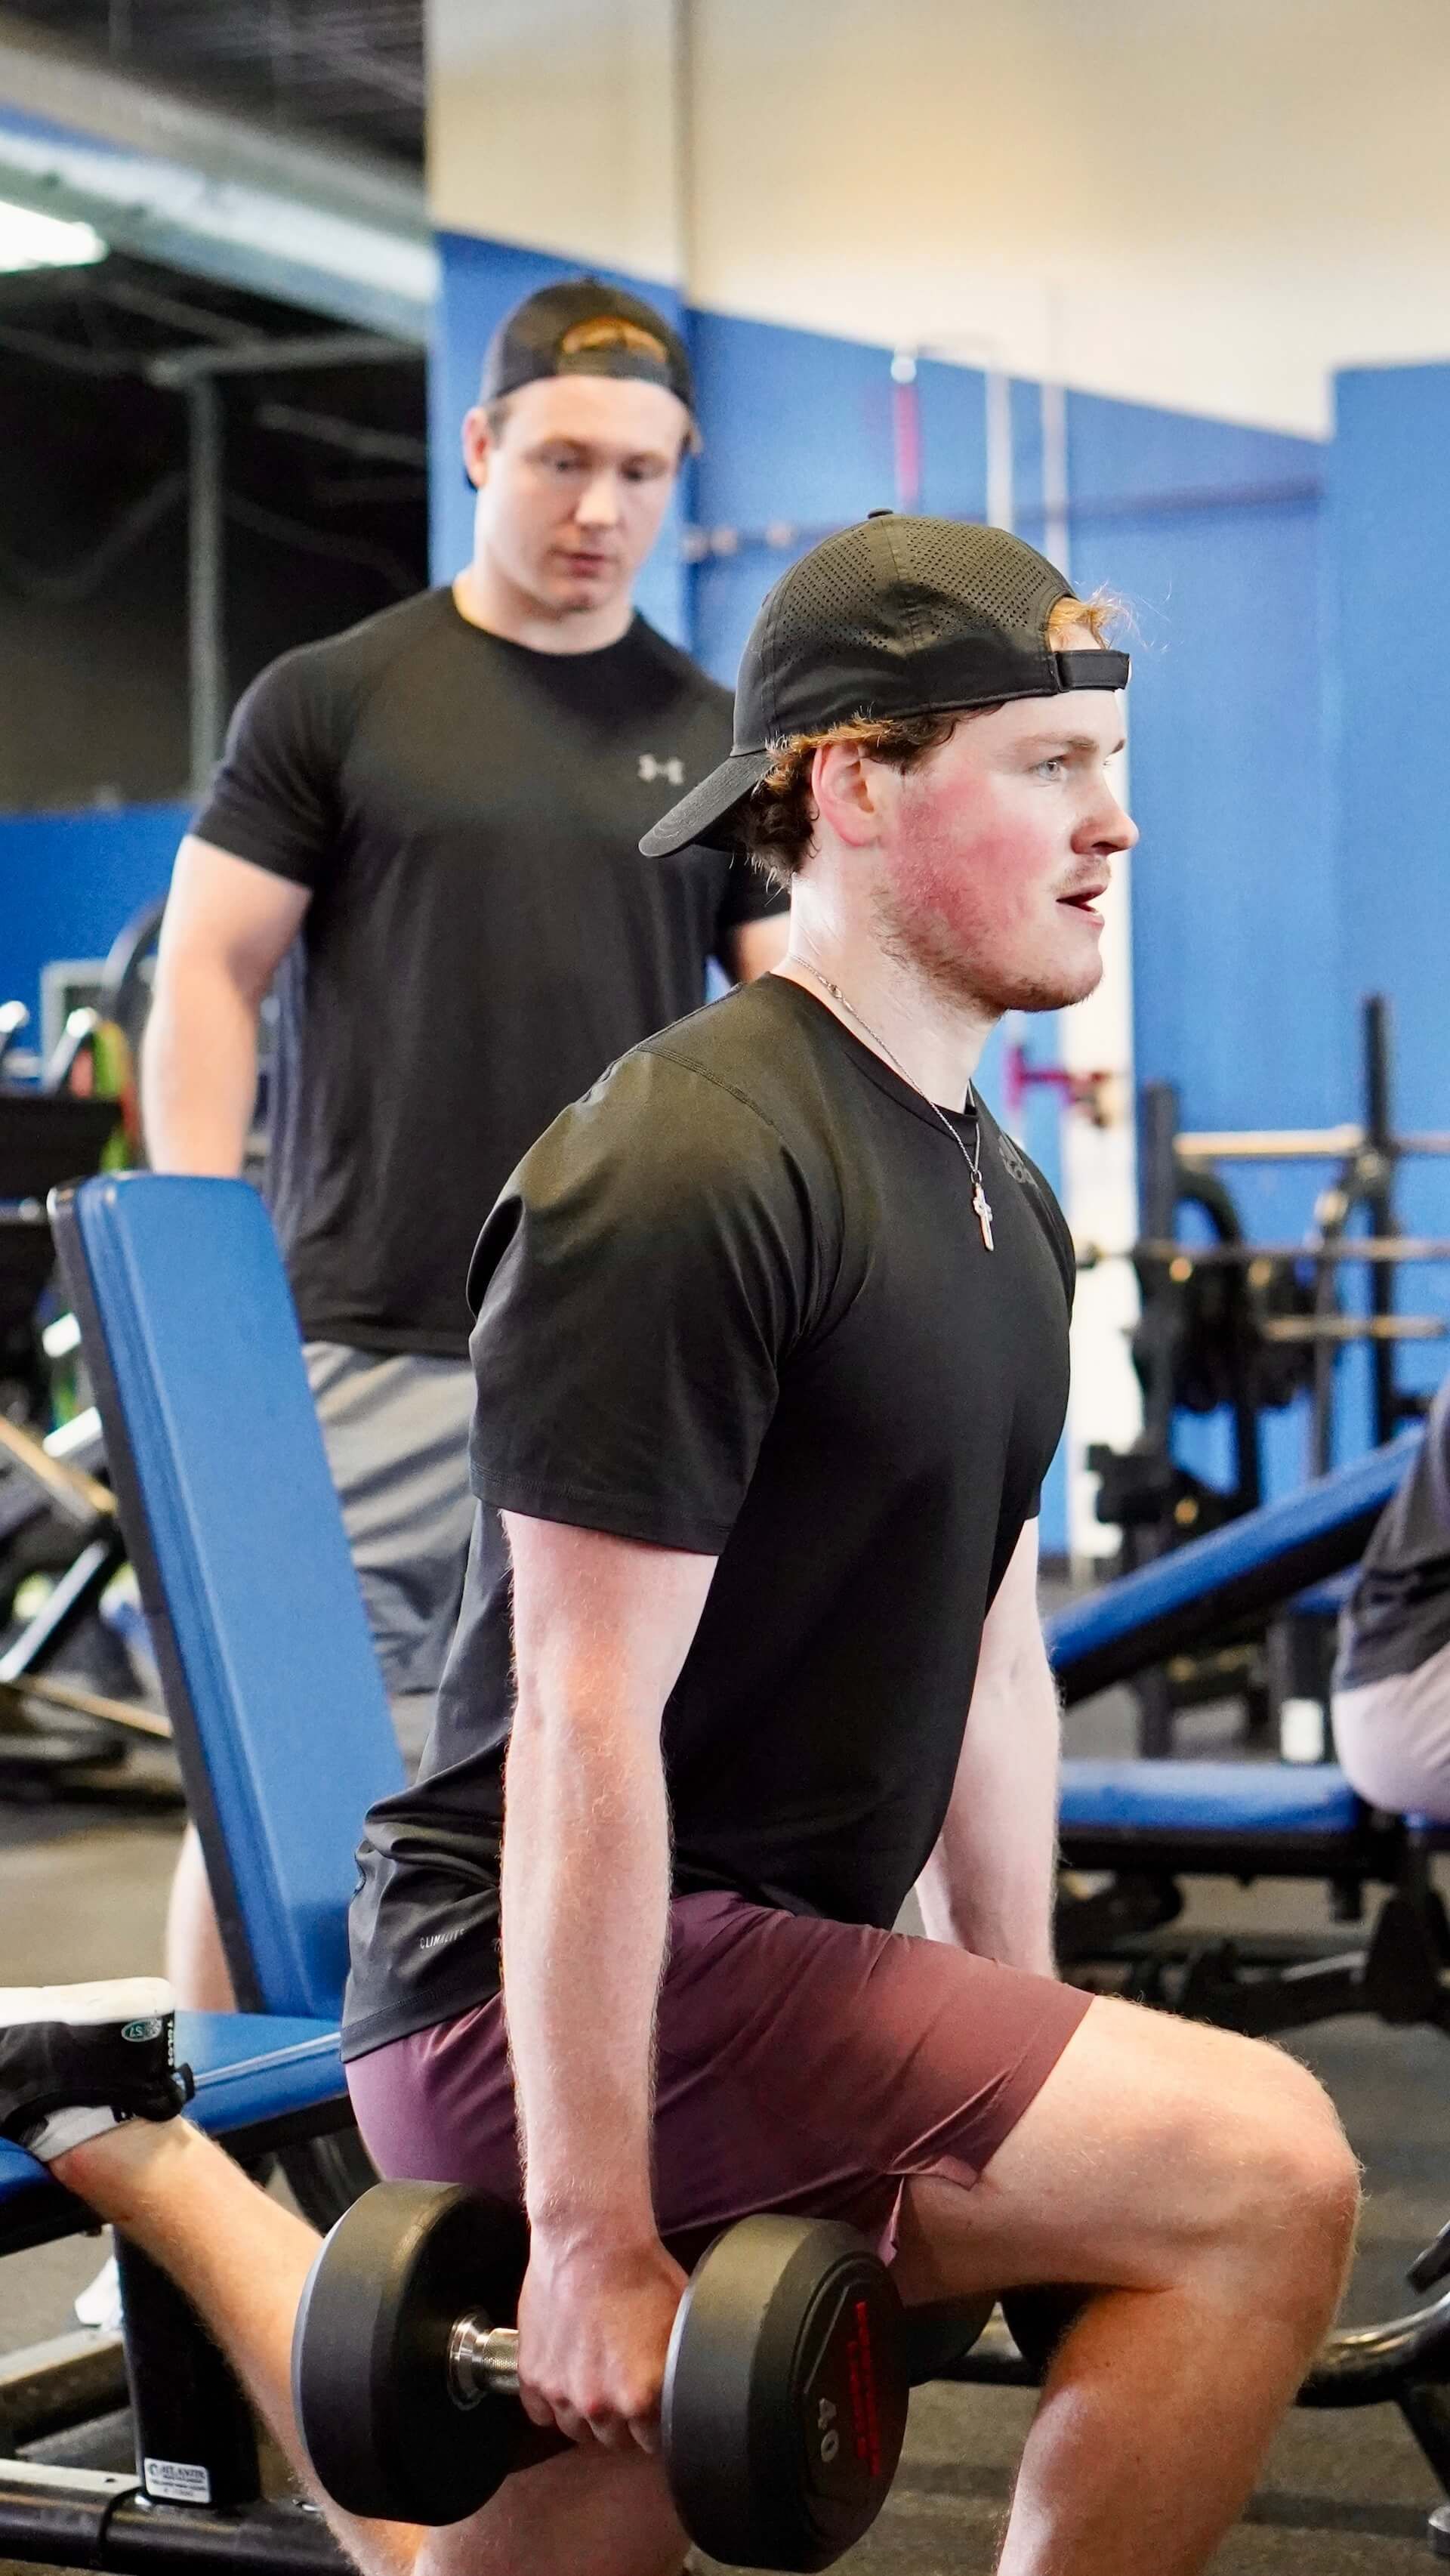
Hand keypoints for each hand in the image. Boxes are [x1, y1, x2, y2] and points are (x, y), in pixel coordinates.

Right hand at [515, 2230, 687, 2455]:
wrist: (590, 2237)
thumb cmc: (640, 2271)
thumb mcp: (680, 2320)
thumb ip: (682, 2369)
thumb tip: (697, 2390)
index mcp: (640, 2396)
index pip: (653, 2441)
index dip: (656, 2422)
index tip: (655, 2406)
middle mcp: (599, 2403)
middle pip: (615, 2438)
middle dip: (623, 2419)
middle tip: (625, 2385)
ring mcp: (560, 2391)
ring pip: (576, 2429)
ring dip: (587, 2413)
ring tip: (595, 2378)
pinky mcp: (532, 2374)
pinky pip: (539, 2413)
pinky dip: (551, 2401)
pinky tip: (565, 2376)